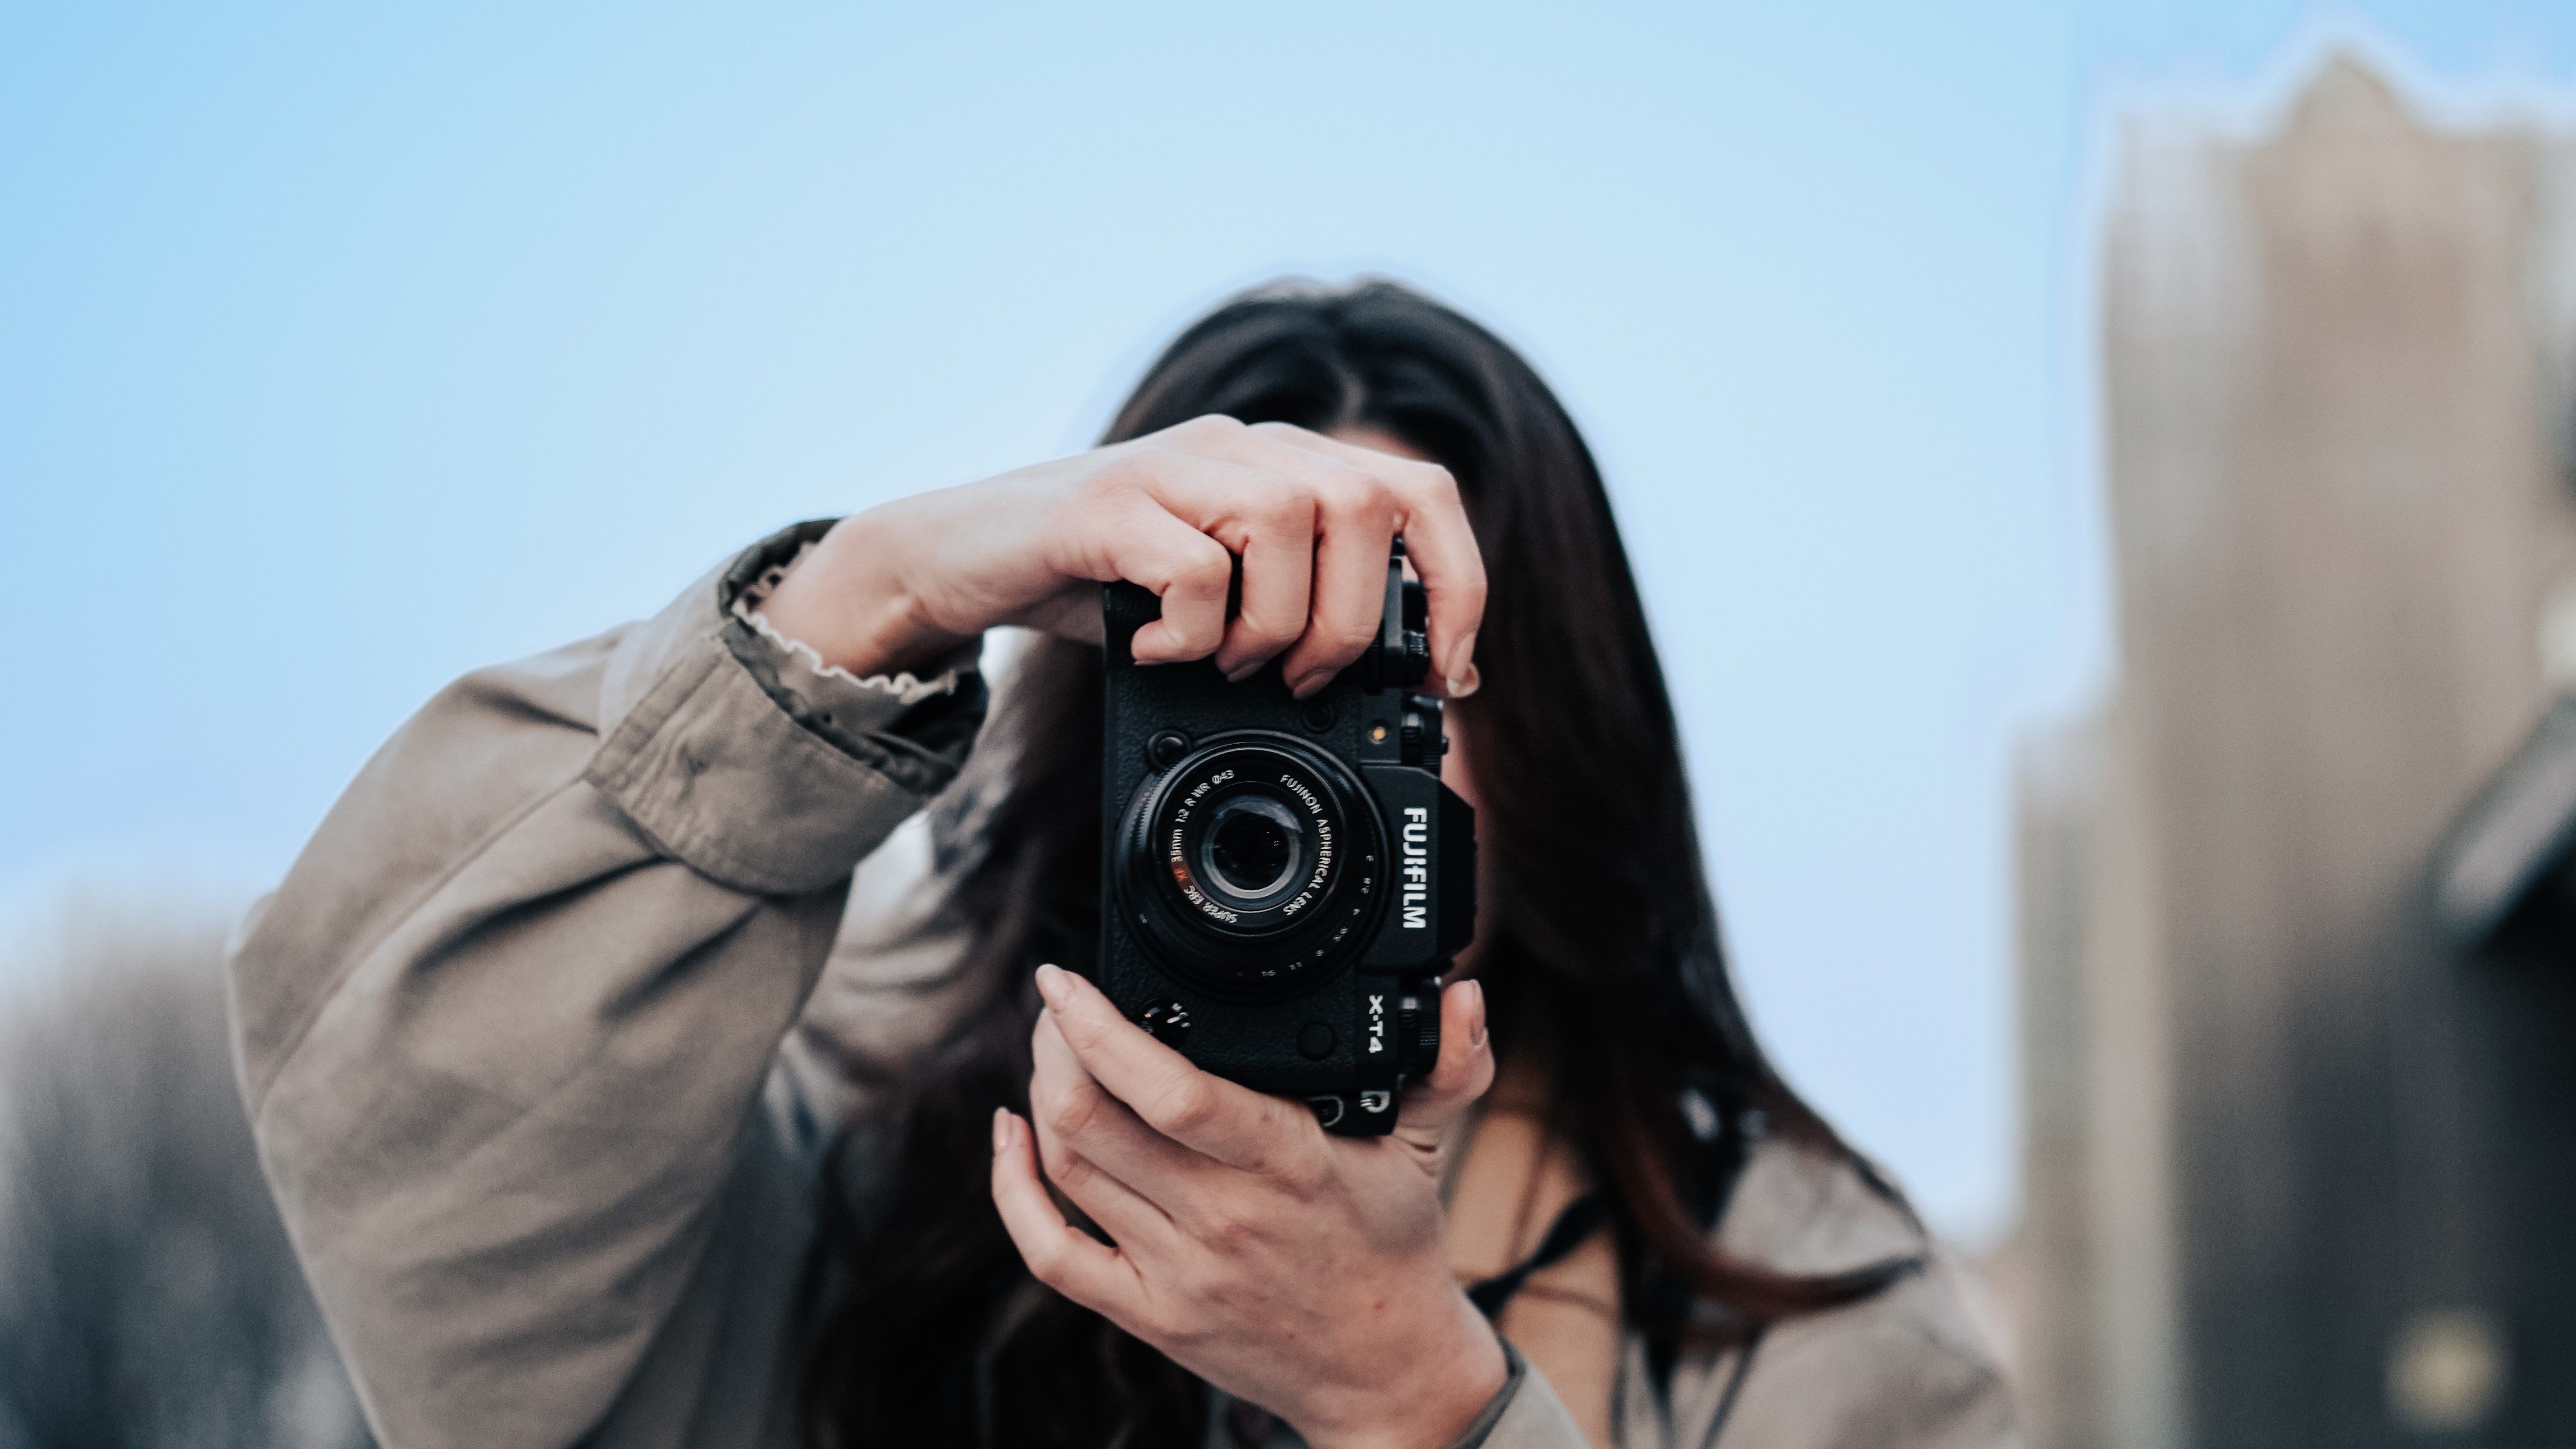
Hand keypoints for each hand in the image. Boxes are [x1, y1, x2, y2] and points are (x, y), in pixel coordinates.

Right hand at [756, 415, 1484, 697]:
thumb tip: (1387, 687)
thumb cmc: (1097, 583)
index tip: (1445, 676)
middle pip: (1364, 505)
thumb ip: (1294, 608)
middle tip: (1301, 683)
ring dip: (1275, 625)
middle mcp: (1239, 445)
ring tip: (1225, 666)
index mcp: (1282, 461)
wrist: (957, 557)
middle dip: (1352, 622)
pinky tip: (1152, 652)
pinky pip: (1195, 564)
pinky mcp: (1106, 504)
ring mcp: (1171, 465)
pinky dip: (1191, 631)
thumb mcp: (1217, 593)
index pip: (1419, 490)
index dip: (1456, 582)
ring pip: (1291, 522)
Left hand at [991, 965, 1504, 1448]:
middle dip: (1054, 1045)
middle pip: (1093, 1121)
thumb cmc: (1394, 1246)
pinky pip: (1051, 1250)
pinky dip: (1013, 1188)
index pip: (1173, 1092)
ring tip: (1050, 1052)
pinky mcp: (1147, 1312)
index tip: (1069, 980)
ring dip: (1040, 1096)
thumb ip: (1448, 1065)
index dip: (1101, 1030)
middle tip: (1057, 1005)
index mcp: (1287, 1165)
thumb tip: (1465, 991)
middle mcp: (1222, 1218)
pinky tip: (1011, 1135)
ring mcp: (1177, 1270)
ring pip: (1069, 1169)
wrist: (1381, 1370)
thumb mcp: (1428, 1147)